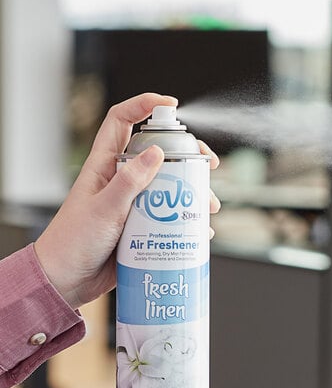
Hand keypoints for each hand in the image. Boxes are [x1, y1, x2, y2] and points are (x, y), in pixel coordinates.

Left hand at [34, 93, 220, 310]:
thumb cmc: (74, 242)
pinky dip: (189, 222)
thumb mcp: (103, 209)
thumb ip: (129, 181)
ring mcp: (135, 203)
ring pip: (171, 188)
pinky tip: (200, 231)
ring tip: (208, 207)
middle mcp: (122, 180)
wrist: (67, 281)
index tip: (171, 106)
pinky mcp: (144, 227)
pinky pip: (171, 218)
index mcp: (105, 165)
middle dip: (188, 156)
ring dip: (194, 193)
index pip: (122, 121)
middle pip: (160, 154)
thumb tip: (157, 152)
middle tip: (208, 166)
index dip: (144, 105)